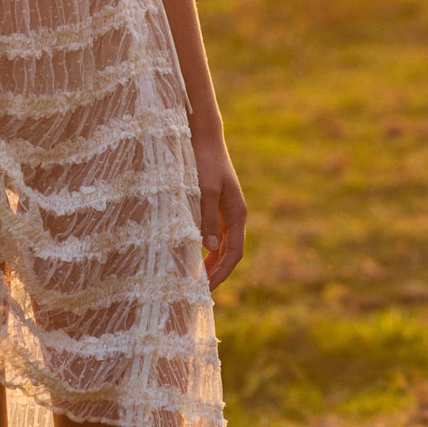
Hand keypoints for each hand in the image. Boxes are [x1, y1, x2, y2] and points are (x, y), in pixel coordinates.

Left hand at [192, 132, 246, 290]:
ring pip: (220, 245)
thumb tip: (208, 248)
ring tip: (194, 278)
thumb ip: (206, 217)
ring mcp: (224, 211)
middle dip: (216, 272)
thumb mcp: (203, 190)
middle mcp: (233, 215)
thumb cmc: (204, 161)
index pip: (234, 252)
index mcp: (237, 213)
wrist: (202, 137)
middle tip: (197, 290)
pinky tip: (190, 255)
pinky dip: (204, 248)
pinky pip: (212, 234)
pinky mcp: (213, 206)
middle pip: (228, 252)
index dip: (222, 272)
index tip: (207, 287)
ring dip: (210, 262)